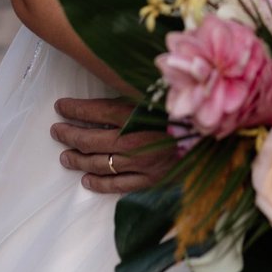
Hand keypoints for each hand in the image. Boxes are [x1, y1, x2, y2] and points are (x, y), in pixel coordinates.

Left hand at [51, 96, 177, 193]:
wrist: (215, 137)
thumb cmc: (185, 111)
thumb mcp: (157, 94)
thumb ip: (133, 93)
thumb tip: (108, 86)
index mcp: (134, 114)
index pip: (94, 111)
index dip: (73, 109)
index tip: (60, 107)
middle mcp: (132, 140)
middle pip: (90, 139)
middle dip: (69, 134)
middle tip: (56, 131)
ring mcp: (139, 163)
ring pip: (98, 163)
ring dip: (78, 159)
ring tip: (65, 157)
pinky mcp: (149, 180)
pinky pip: (117, 185)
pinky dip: (98, 183)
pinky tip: (86, 181)